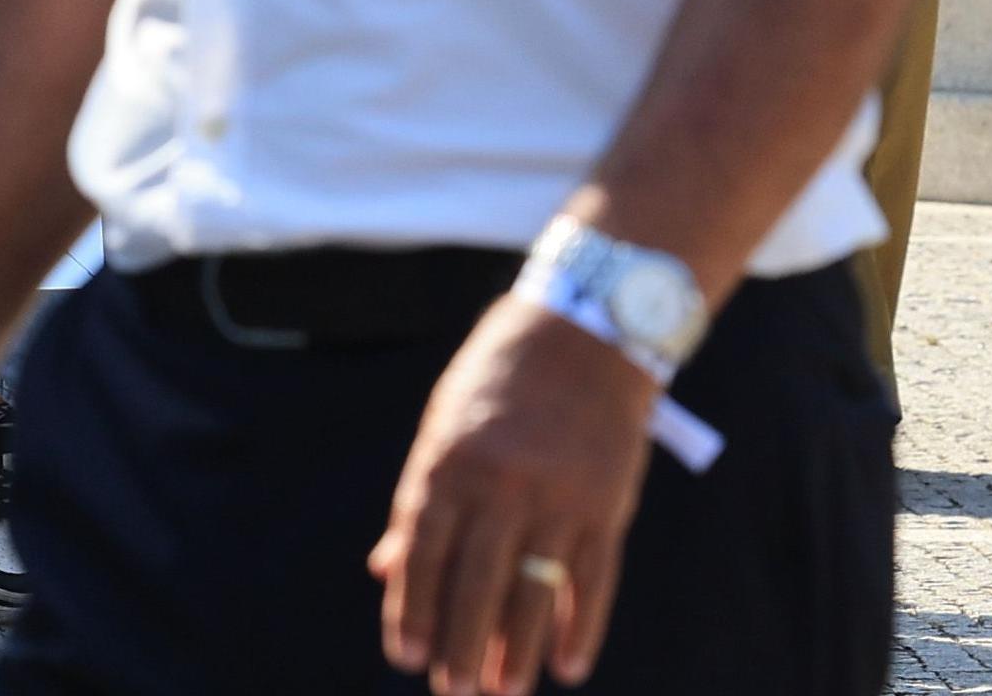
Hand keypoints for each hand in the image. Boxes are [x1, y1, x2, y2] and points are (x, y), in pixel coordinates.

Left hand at [370, 295, 660, 695]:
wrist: (585, 331)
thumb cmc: (498, 382)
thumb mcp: (442, 426)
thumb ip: (418, 502)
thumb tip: (384, 569)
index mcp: (449, 461)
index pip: (423, 550)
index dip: (413, 607)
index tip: (405, 656)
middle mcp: (501, 483)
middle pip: (476, 581)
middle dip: (462, 644)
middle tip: (452, 691)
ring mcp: (558, 496)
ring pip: (534, 589)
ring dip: (517, 649)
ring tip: (503, 692)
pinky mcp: (607, 504)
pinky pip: (593, 578)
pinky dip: (581, 625)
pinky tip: (569, 664)